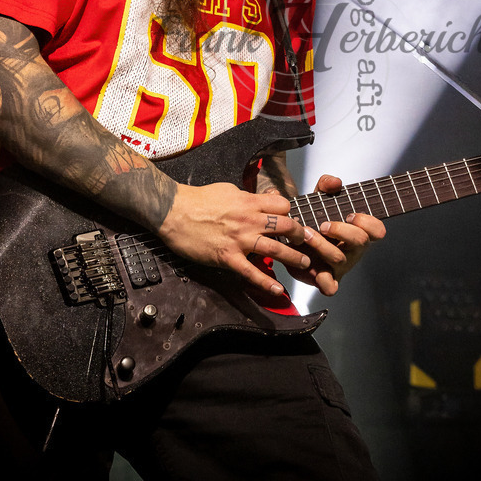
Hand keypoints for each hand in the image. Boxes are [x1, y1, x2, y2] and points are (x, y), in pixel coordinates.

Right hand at [156, 181, 313, 295]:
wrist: (173, 211)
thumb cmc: (198, 199)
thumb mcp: (228, 189)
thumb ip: (247, 197)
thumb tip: (259, 199)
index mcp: (249, 202)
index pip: (283, 205)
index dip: (290, 212)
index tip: (291, 220)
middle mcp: (249, 220)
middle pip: (286, 226)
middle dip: (301, 234)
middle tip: (307, 242)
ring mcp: (240, 240)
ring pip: (276, 249)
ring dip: (293, 257)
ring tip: (304, 263)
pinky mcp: (228, 257)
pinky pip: (252, 272)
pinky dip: (267, 283)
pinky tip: (279, 291)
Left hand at [288, 174, 386, 295]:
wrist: (295, 241)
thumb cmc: (314, 219)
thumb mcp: (319, 198)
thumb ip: (327, 185)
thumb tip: (335, 182)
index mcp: (358, 230)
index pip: (377, 229)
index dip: (368, 222)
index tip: (350, 214)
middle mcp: (354, 249)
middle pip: (361, 241)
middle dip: (342, 231)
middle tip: (323, 225)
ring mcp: (341, 265)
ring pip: (339, 258)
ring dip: (321, 244)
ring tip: (305, 234)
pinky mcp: (326, 279)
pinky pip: (330, 287)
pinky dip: (323, 280)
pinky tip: (310, 266)